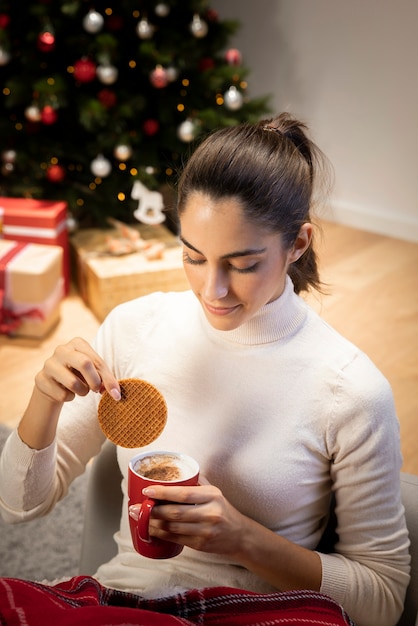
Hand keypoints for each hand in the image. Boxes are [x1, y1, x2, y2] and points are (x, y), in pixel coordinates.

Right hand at [34, 337, 120, 404]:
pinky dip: (69, 398)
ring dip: (82, 392)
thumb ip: (105, 379)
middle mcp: (61, 349)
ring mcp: (49, 364)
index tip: (116, 394)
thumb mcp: (94, 372)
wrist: (54, 385)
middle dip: (95, 381)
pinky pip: (62, 395)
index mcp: (77, 343)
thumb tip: (116, 393)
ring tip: (81, 390)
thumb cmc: (79, 375)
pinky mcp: (40, 379)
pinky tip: (65, 392)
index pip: (97, 361)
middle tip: (96, 390)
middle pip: (85, 363)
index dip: (108, 379)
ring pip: (73, 383)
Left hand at [133, 477, 248, 556]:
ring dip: (152, 523)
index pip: (184, 494)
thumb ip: (196, 482)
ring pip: (173, 528)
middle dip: (152, 510)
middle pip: (175, 513)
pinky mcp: (200, 545)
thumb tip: (174, 471)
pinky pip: (175, 539)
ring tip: (139, 518)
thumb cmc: (223, 510)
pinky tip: (150, 529)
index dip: (163, 492)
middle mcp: (210, 513)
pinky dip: (160, 534)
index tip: (147, 490)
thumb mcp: (214, 492)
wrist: (240, 535)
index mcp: (212, 496)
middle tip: (135, 507)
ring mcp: (205, 531)